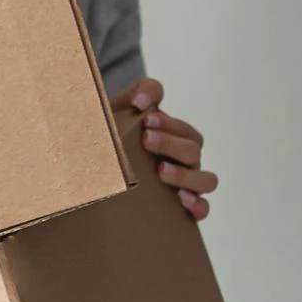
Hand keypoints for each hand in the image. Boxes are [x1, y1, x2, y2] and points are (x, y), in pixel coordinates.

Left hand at [110, 78, 218, 221]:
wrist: (95, 168)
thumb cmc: (114, 137)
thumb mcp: (123, 109)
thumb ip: (140, 92)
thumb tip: (143, 100)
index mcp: (175, 139)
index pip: (183, 130)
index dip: (169, 125)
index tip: (146, 120)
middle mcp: (185, 162)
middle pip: (193, 151)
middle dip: (171, 144)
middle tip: (146, 140)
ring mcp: (187, 186)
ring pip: (206, 180)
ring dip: (186, 175)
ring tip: (161, 171)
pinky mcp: (183, 210)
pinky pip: (202, 209)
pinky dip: (198, 205)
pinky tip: (182, 201)